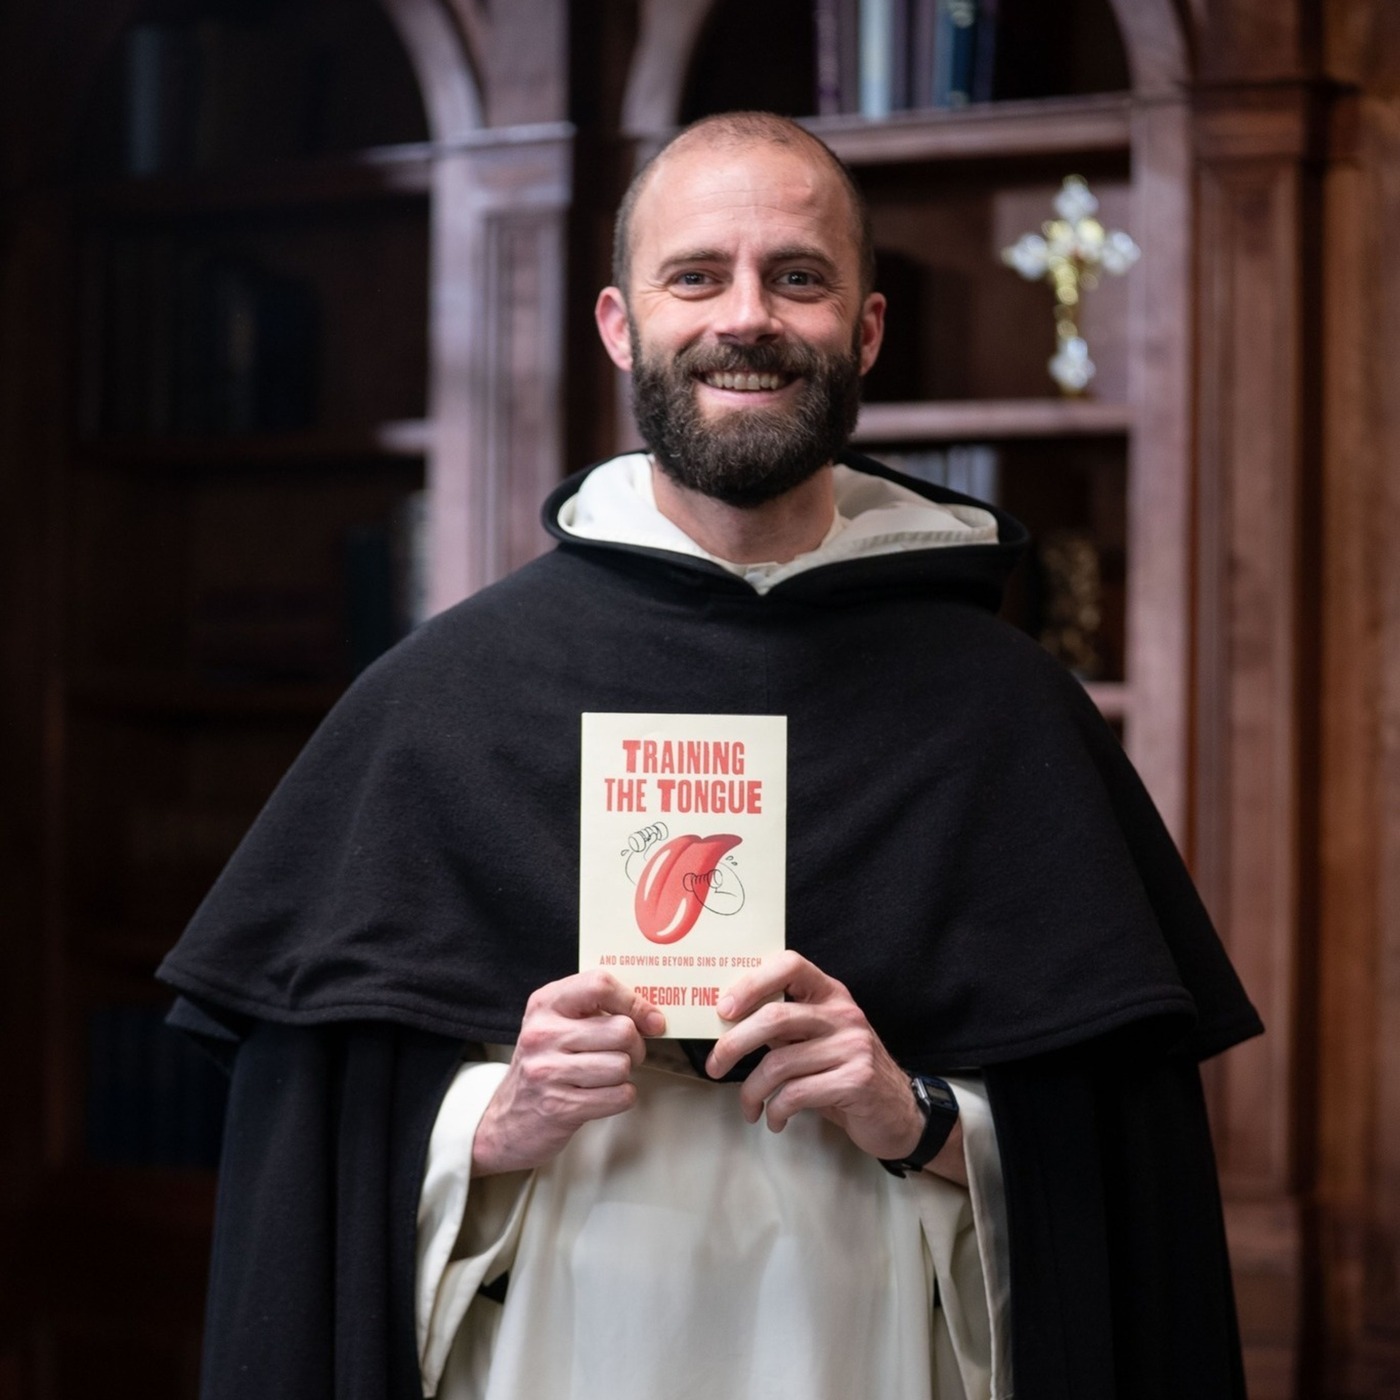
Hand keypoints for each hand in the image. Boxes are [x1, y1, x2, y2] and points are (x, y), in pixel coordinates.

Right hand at [471, 970, 664, 1176]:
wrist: (506, 1121)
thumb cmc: (542, 1066)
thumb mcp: (555, 1025)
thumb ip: (594, 1010)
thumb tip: (651, 1016)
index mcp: (545, 1004)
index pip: (599, 985)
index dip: (634, 1001)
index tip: (649, 1018)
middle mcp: (543, 1034)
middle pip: (621, 1030)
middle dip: (635, 1045)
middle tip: (624, 1053)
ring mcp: (549, 1071)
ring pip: (622, 1065)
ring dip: (623, 1074)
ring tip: (605, 1075)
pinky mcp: (560, 1107)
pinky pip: (619, 1096)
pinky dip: (620, 1097)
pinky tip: (601, 1095)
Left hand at [705, 952, 964, 1183]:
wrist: (899, 1112)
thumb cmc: (844, 1072)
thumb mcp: (818, 1039)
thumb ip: (785, 1025)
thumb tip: (727, 1023)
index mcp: (830, 993)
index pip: (789, 964)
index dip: (751, 983)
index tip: (723, 1010)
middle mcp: (843, 1014)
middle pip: (775, 1018)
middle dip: (734, 1044)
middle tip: (714, 1066)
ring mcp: (853, 1046)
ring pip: (780, 1063)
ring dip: (753, 1091)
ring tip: (750, 1108)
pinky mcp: (856, 1080)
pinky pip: (797, 1094)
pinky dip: (776, 1111)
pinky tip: (775, 1119)